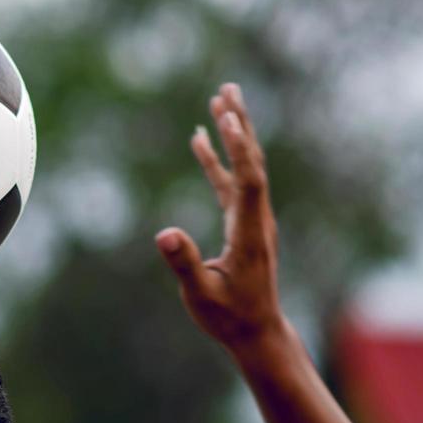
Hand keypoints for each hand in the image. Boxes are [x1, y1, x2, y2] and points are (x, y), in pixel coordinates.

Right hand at [156, 83, 284, 352]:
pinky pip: (231, 181)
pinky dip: (218, 158)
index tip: (226, 119)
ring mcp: (252, 219)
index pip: (248, 181)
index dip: (238, 149)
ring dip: (233, 132)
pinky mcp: (243, 222)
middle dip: (240, 124)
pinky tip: (200, 139)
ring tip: (220, 99)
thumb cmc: (229, 317)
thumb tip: (165, 234)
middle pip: (252, 162)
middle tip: (228, 90)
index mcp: (249, 233)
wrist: (256, 332)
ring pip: (245, 166)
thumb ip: (185, 264)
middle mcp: (256, 219)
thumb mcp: (200, 296)